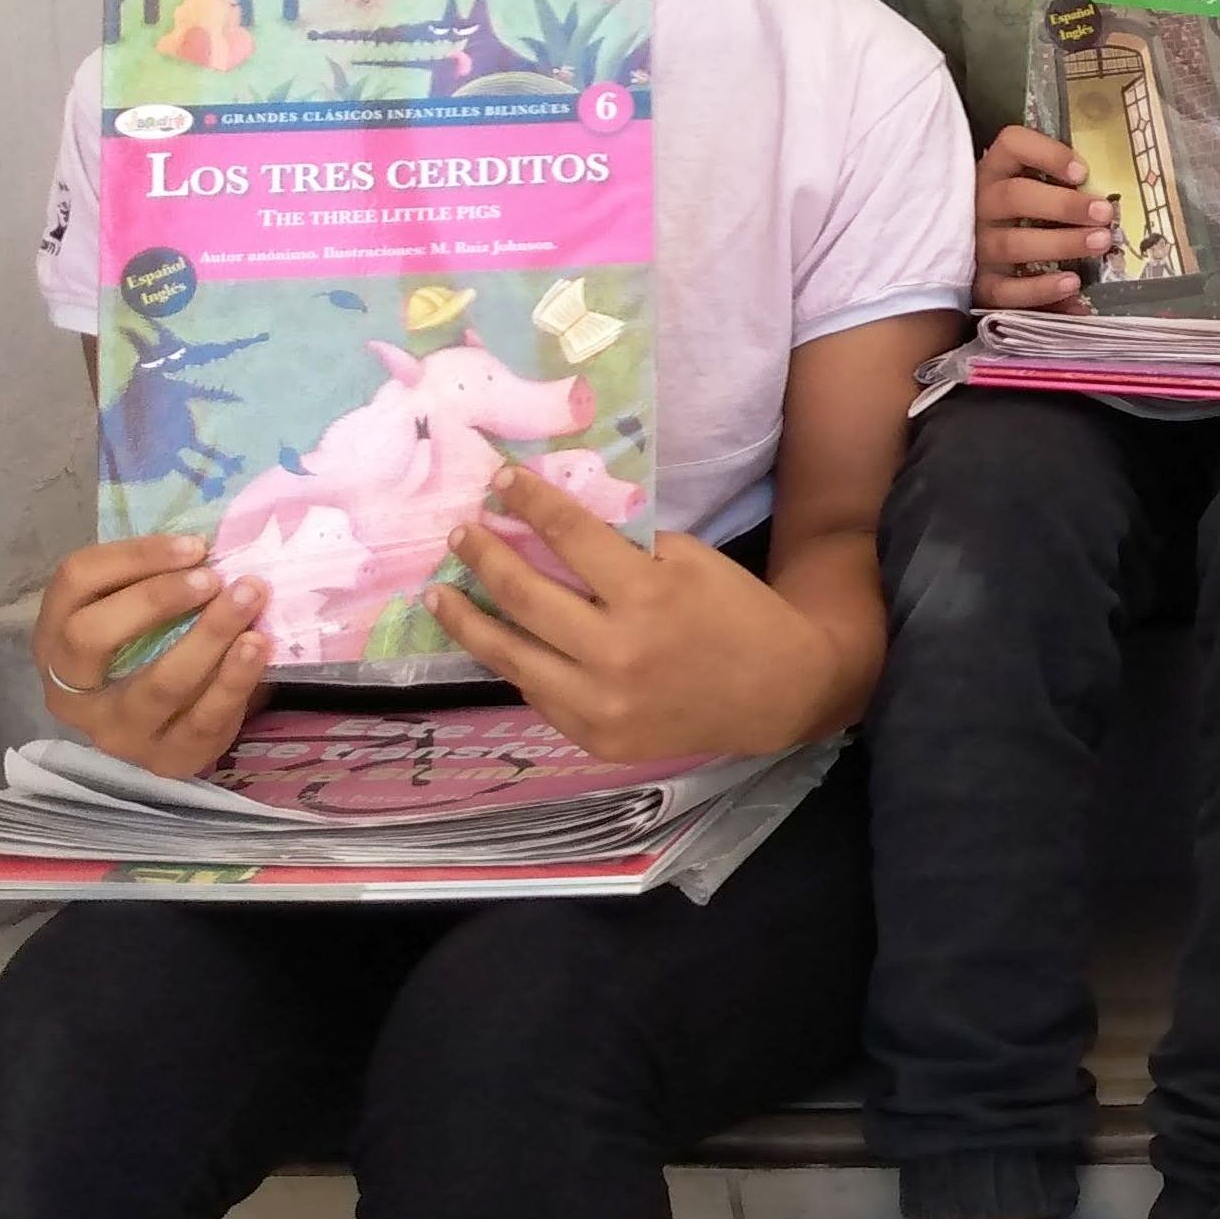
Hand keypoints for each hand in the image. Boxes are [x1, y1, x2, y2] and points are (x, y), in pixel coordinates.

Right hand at [31, 532, 268, 777]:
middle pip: (92, 636)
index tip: (195, 545)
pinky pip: (203, 718)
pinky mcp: (166, 759)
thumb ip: (155, 581)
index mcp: (53, 638)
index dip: (132, 557)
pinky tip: (259, 646)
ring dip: (209, 635)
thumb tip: (206, 540)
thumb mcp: (138, 615)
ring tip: (249, 598)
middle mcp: (70, 690)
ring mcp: (116, 732)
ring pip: (157, 683)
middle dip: (155, 599)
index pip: (73, 582)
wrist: (177, 726)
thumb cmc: (156, 650)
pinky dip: (234, 678)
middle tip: (213, 577)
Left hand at [428, 466, 838, 760]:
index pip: (569, 536)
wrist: (780, 692)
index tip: (501, 481)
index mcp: (647, 595)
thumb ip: (627, 549)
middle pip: (523, 594)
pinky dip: (514, 663)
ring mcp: (601, 703)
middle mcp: (615, 652)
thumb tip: (555, 528)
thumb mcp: (692, 561)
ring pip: (509, 654)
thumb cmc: (737, 614)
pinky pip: (537, 694)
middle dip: (484, 555)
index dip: (529, 503)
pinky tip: (497, 642)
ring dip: (466, 619)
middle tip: (461, 534)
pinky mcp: (595, 737)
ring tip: (439, 595)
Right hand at [974, 123, 1110, 312]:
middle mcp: (981, 204)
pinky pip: (1005, 290)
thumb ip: (1062, 186)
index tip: (1083, 172)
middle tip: (1104, 214)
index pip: (1012, 145)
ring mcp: (977, 245)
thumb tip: (1109, 200)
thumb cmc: (1022, 217)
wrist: (971, 260)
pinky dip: (1040, 290)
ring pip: (1014, 243)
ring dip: (1061, 244)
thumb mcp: (1035, 191)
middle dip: (1064, 205)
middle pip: (1016, 196)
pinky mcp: (979, 284)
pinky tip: (1072, 284)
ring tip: (1099, 244)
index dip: (1047, 154)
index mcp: (996, 171)